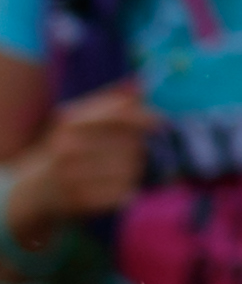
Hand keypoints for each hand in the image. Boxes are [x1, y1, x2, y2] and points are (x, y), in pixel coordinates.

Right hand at [6, 83, 152, 249]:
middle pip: (131, 144)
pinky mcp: (82, 200)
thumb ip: (111, 102)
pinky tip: (110, 186)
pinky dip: (126, 189)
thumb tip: (141, 83)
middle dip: (135, 147)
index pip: (118, 116)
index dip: (143, 118)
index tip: (161, 122)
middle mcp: (68, 147)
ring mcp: (73, 175)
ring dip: (132, 169)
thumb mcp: (81, 120)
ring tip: (113, 169)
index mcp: (69, 124)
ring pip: (132, 169)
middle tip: (121, 152)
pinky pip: (125, 191)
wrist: (38, 188)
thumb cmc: (68, 147)